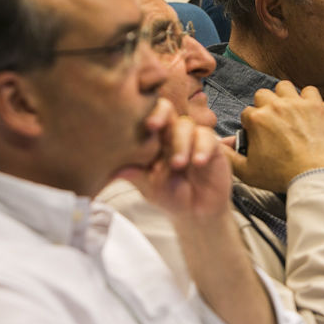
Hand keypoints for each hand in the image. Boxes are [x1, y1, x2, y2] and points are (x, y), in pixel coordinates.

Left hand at [117, 98, 232, 223]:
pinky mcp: (212, 146)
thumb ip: (134, 174)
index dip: (142, 115)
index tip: (136, 125)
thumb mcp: (148, 187)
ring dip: (180, 143)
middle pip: (166, 111)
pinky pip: (207, 138)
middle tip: (153, 125)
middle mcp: (172, 134)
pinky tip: (198, 162)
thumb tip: (111, 170)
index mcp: (154, 140)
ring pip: (185, 125)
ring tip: (178, 165)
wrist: (197, 213)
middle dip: (160, 114)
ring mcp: (193, 138)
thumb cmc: (171, 196)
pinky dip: (202, 148)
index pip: (146, 117)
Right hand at [224, 81, 323, 191]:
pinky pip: (310, 91)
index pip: (247, 112)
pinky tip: (308, 111)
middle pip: (263, 95)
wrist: (312, 177)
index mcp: (257, 119)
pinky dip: (309, 99)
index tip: (259, 134)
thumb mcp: (246, 171)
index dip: (251, 124)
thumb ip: (228, 156)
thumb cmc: (281, 176)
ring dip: (285, 97)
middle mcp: (276, 106)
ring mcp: (298, 104)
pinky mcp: (317, 107)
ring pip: (285, 87)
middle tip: (272, 121)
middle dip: (265, 106)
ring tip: (288, 111)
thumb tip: (217, 145)